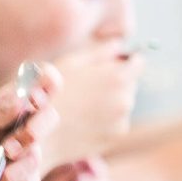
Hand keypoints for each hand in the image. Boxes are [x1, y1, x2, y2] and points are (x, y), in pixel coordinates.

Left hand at [0, 63, 61, 180]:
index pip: (38, 88)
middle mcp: (21, 130)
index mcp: (8, 109)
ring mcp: (25, 158)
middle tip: (11, 143)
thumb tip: (21, 101)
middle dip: (37, 127)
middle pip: (49, 117)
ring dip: (14, 164)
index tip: (36, 94)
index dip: (47, 83)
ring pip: (36, 155)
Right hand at [47, 43, 143, 166]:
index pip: (138, 63)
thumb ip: (100, 51)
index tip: (113, 64)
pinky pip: (117, 121)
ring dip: (112, 101)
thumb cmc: (53, 94)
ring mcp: (122, 120)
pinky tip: (85, 119)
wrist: (42, 133)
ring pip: (124, 103)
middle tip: (89, 87)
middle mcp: (126, 99)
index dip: (126, 61)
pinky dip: (107, 119)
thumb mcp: (72, 62)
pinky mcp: (117, 136)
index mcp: (118, 77)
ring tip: (84, 105)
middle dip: (116, 82)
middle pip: (130, 84)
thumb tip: (118, 44)